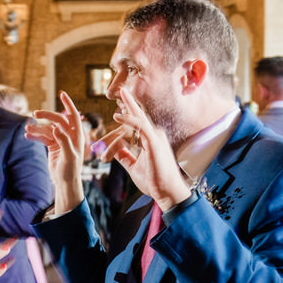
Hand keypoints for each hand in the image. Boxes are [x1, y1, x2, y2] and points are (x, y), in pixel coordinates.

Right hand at [25, 92, 87, 213]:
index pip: (73, 115)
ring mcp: (60, 139)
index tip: (62, 93)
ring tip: (27, 129)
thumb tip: (56, 128)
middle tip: (35, 113)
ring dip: (37, 127)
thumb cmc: (71, 170)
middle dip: (46, 115)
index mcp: (77, 135)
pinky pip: (43, 137)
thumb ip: (64, 141)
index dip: (68, 104)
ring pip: (47, 128)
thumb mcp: (69, 156)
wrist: (65, 182)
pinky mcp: (53, 145)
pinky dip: (35, 135)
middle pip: (57, 119)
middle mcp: (69, 135)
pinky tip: (27, 135)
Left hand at [102, 90, 190, 209]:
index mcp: (150, 140)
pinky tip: (117, 115)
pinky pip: (139, 126)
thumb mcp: (134, 167)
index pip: (137, 123)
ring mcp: (155, 137)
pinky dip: (128, 119)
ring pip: (138, 118)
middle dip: (129, 102)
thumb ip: (125, 156)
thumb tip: (115, 149)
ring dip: (127, 106)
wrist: (167, 192)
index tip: (118, 107)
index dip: (128, 114)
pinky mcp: (154, 142)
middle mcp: (154, 135)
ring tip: (118, 95)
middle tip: (121, 89)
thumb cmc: (154, 181)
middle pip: (139, 115)